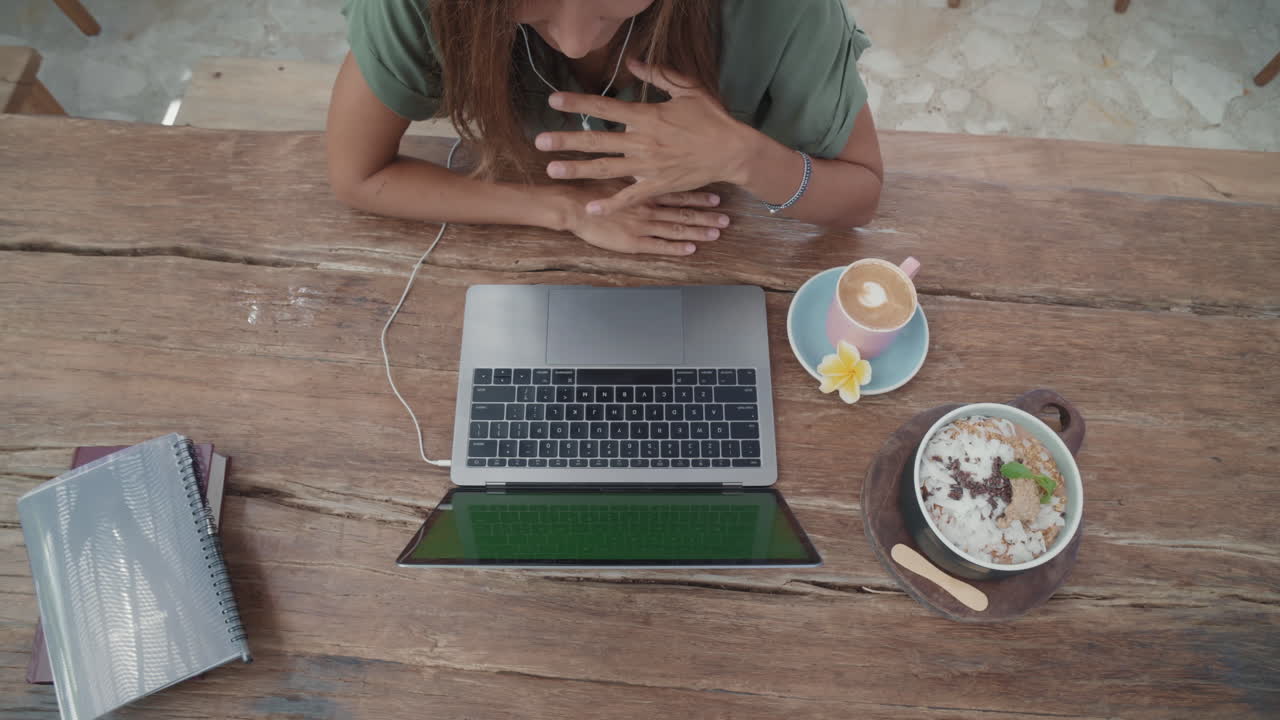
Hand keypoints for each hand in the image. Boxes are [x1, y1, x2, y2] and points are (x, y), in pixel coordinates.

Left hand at [535, 59, 752, 215]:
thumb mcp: (687, 89)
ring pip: (606, 169)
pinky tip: (591, 209)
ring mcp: (648, 166)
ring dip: (577, 169)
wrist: (733, 151)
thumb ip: (658, 75)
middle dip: (566, 140)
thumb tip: (632, 63)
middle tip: (539, 140)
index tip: (554, 101)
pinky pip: (630, 197)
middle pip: (597, 141)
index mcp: (648, 116)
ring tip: (552, 169)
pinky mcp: (658, 185)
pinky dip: (610, 205)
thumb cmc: (712, 118)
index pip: (605, 108)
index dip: (578, 104)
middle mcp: (643, 142)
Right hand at [559, 184, 728, 255]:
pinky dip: (677, 247)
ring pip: (677, 228)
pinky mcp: (633, 242)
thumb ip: (636, 173)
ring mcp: (644, 226)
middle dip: (707, 216)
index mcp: (647, 190)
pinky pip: (660, 245)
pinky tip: (692, 249)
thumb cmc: (592, 188)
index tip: (717, 199)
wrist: (573, 205)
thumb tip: (649, 166)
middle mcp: (650, 207)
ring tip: (717, 234)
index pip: (679, 193)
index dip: (699, 197)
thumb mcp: (617, 173)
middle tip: (726, 219)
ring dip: (698, 232)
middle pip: (684, 212)